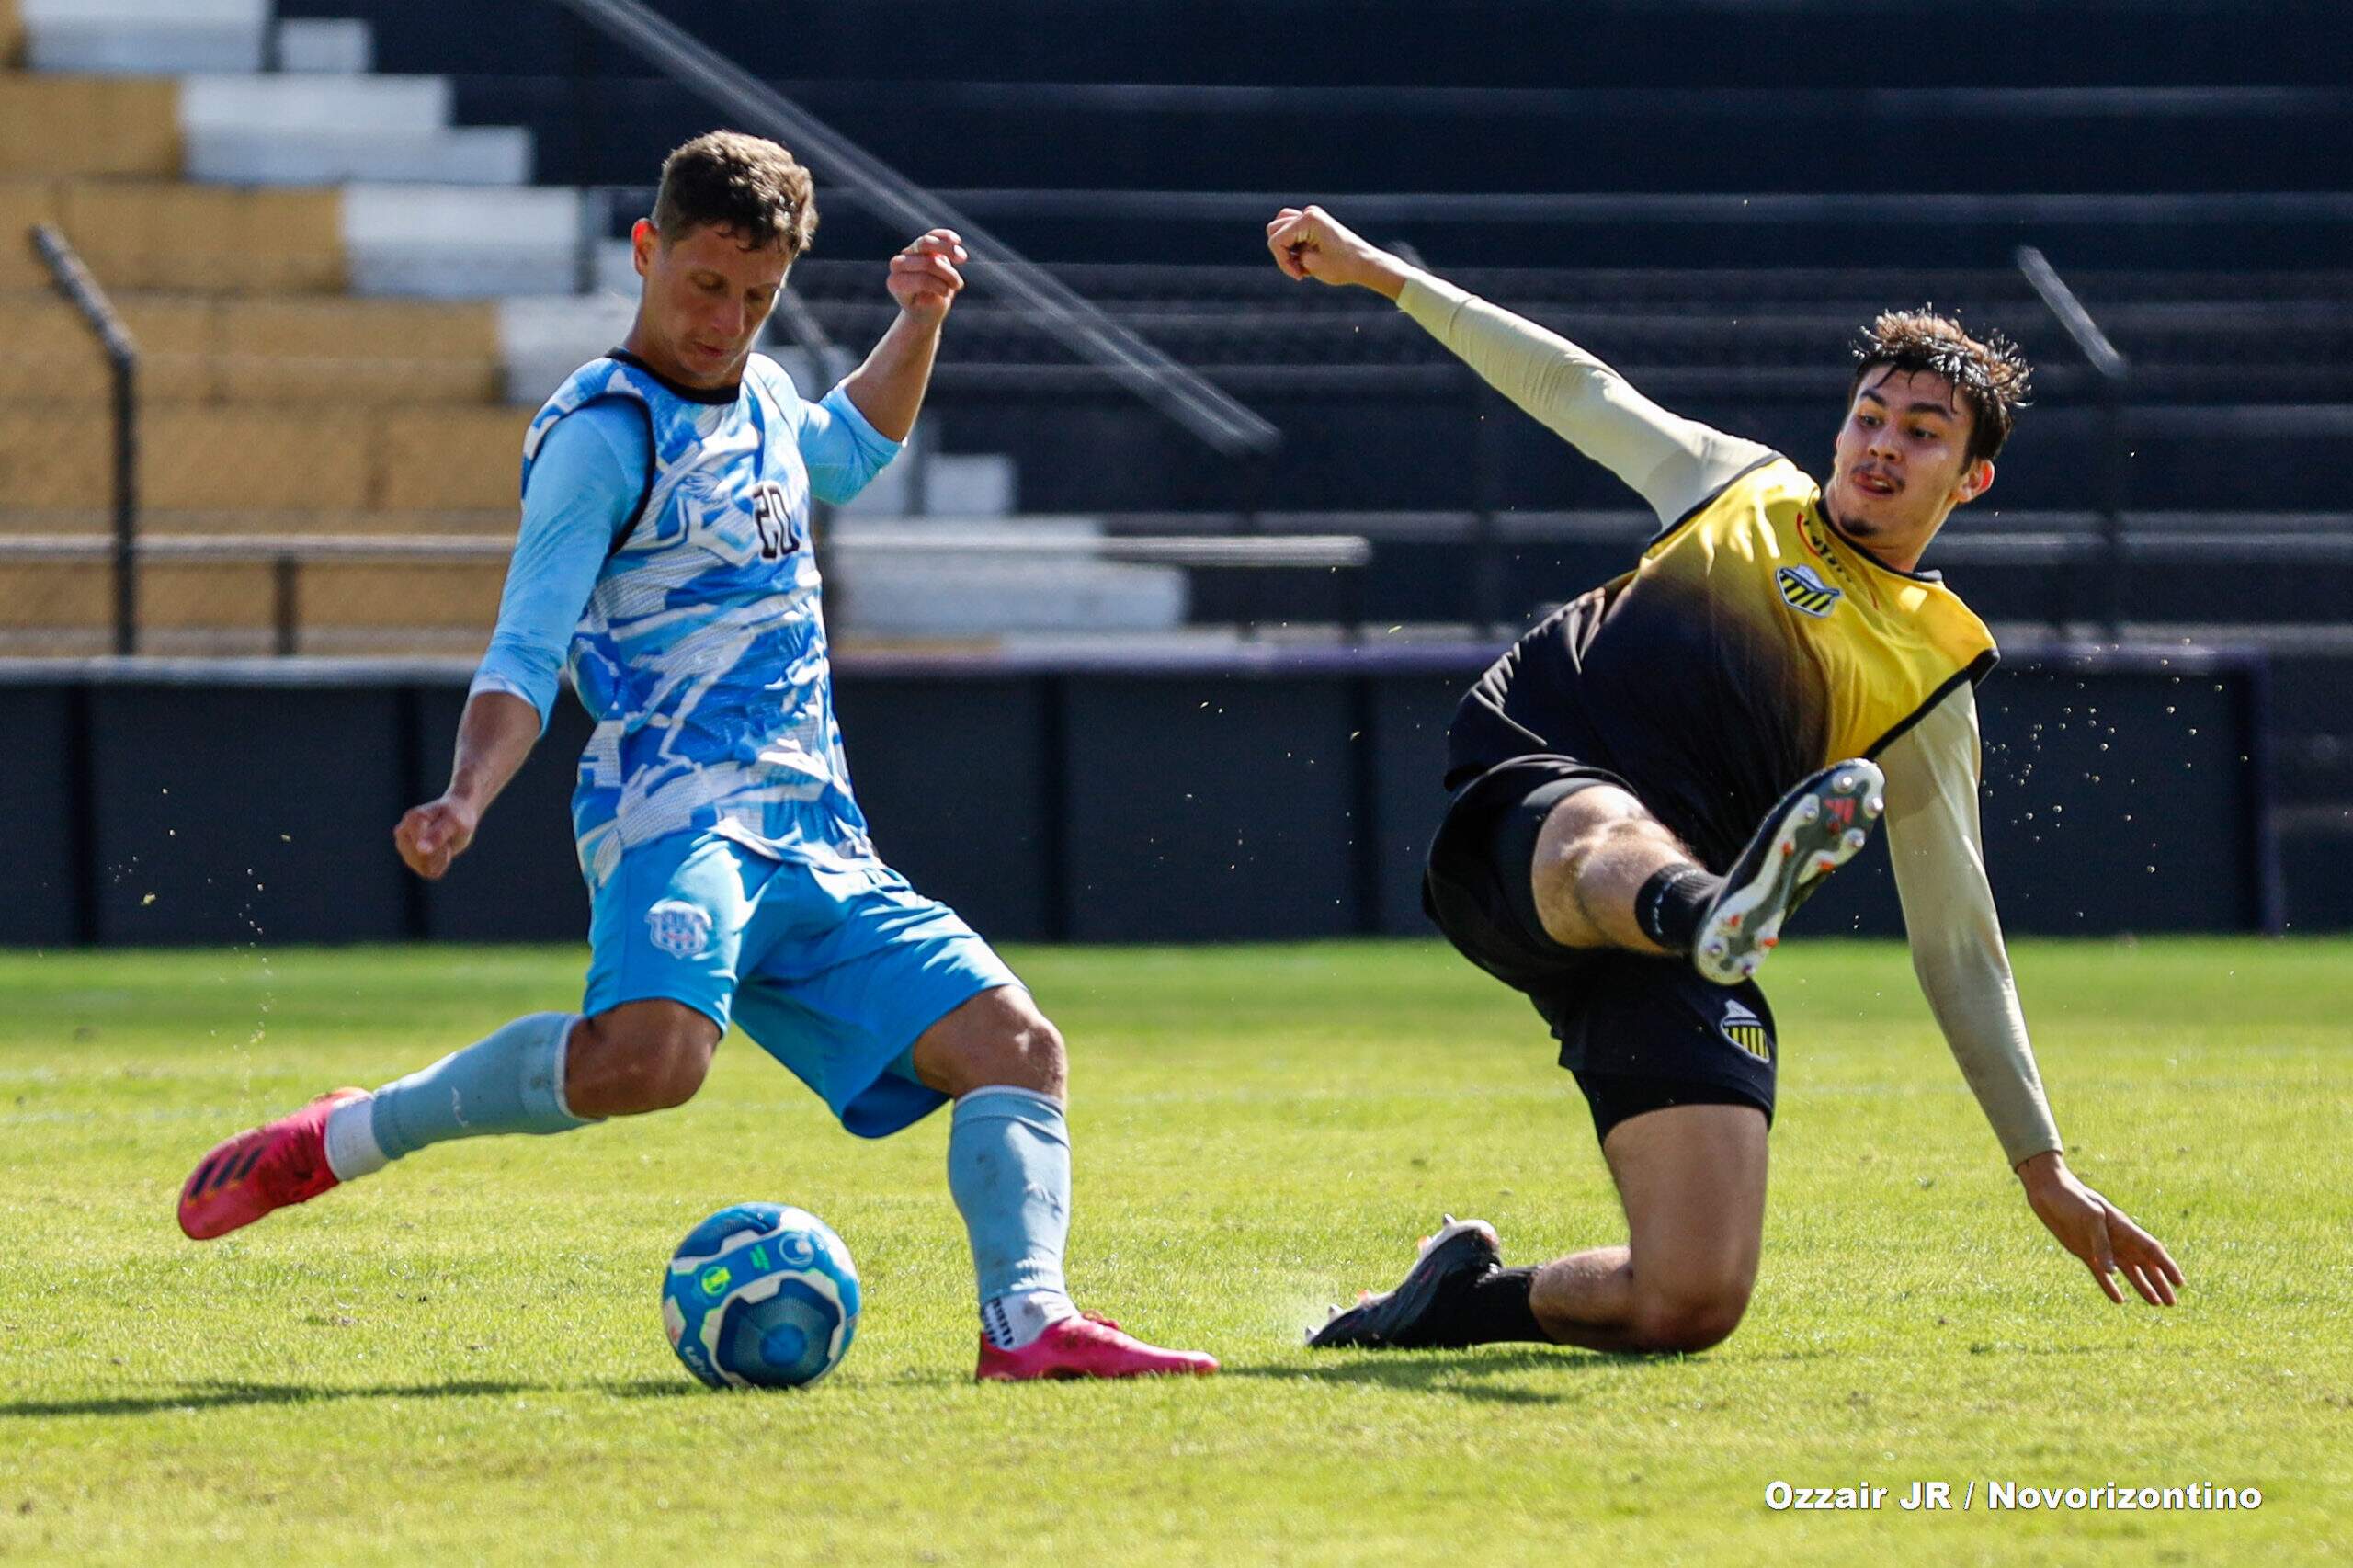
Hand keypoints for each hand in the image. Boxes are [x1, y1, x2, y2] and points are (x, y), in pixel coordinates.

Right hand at [394, 794, 480, 880]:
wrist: (457, 818)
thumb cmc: (457, 817)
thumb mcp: (454, 823)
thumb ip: (438, 834)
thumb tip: (420, 849)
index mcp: (412, 820)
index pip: (424, 850)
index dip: (442, 848)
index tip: (449, 834)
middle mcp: (402, 833)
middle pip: (423, 860)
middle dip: (440, 854)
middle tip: (447, 838)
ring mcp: (403, 846)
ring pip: (423, 867)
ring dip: (439, 859)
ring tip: (443, 843)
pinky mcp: (409, 857)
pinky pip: (426, 871)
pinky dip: (438, 865)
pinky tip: (439, 851)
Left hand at [887, 229, 966, 325]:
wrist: (923, 306)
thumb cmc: (927, 310)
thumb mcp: (930, 311)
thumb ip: (930, 302)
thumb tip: (928, 295)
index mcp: (896, 284)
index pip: (922, 279)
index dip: (939, 285)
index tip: (948, 294)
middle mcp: (897, 265)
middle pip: (927, 262)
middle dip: (947, 273)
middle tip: (957, 286)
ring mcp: (908, 253)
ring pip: (927, 243)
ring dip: (949, 251)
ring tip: (962, 259)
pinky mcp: (920, 244)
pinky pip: (932, 235)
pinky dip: (945, 236)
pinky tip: (956, 241)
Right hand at [1265, 205, 1410, 297]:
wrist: (1366, 263)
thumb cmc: (1343, 266)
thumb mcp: (1311, 265)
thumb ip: (1289, 255)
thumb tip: (1278, 243)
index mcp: (1308, 220)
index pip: (1276, 240)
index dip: (1282, 261)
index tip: (1298, 275)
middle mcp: (1309, 213)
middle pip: (1274, 230)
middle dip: (1282, 253)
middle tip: (1299, 270)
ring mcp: (1312, 215)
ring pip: (1281, 228)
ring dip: (1286, 248)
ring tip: (1302, 264)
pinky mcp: (1314, 222)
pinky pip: (1292, 231)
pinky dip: (1293, 245)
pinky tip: (1307, 259)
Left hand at [2017, 1151, 2183, 1305]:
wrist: (2049, 1189)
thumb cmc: (2073, 1198)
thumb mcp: (2090, 1217)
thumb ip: (2102, 1244)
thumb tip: (2112, 1272)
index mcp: (2123, 1227)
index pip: (2152, 1250)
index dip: (2167, 1266)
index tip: (2180, 1283)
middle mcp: (2116, 1239)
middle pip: (2144, 1265)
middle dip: (2159, 1283)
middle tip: (2171, 1303)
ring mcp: (2101, 1247)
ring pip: (2127, 1271)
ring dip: (2142, 1287)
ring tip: (2156, 1304)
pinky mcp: (2084, 1251)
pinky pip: (2101, 1274)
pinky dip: (2110, 1287)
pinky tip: (2119, 1300)